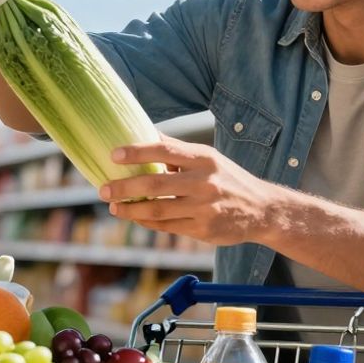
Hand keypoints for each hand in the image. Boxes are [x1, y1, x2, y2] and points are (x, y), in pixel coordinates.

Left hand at [99, 135, 277, 246]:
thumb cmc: (228, 178)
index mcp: (204, 159)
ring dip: (131, 209)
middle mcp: (205, 182)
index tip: (113, 155)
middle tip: (102, 188)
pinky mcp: (204, 230)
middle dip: (124, 187)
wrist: (261, 209)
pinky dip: (147, 222)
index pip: (165, 150)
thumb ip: (177, 150)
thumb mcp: (208, 158)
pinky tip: (134, 216)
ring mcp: (204, 208)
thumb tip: (144, 132)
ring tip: (113, 206)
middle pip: (156, 185)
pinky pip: (168, 227)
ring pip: (159, 211)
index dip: (137, 152)